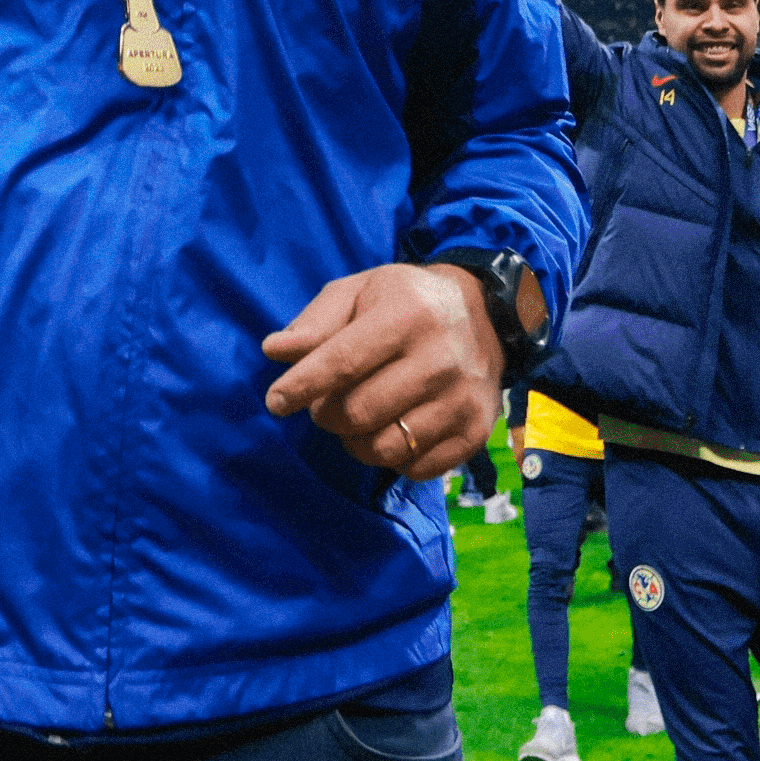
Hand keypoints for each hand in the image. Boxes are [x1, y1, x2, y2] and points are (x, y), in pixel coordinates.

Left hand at [260, 264, 502, 480]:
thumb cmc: (406, 301)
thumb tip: (274, 351)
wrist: (486, 313)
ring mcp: (462, 399)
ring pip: (384, 448)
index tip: (275, 401)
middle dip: (326, 414)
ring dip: (356, 441)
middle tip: (326, 402)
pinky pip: (415, 469)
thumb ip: (316, 322)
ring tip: (358, 418)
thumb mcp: (360, 292)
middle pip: (358, 413)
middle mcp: (440, 359)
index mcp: (407, 315)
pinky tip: (393, 429)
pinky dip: (393, 458)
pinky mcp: (475, 432)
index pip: (342, 362)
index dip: (301, 386)